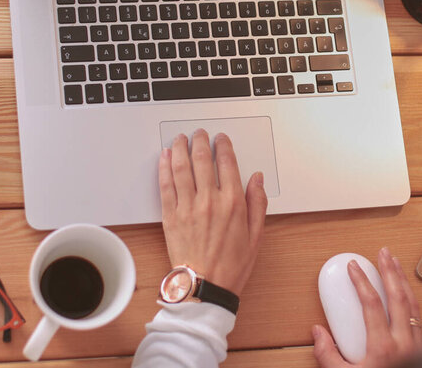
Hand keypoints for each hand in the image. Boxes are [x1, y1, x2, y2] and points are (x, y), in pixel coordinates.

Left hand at [158, 129, 267, 295]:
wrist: (205, 287)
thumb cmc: (231, 264)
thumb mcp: (256, 235)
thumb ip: (257, 203)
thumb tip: (257, 179)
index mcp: (232, 202)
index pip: (227, 163)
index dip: (223, 146)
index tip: (220, 138)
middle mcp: (209, 200)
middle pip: (202, 160)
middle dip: (200, 141)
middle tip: (199, 133)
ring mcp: (187, 207)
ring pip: (181, 168)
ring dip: (179, 148)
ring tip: (179, 138)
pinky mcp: (170, 216)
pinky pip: (165, 186)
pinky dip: (163, 168)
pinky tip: (164, 157)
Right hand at [313, 247, 421, 367]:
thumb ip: (328, 356)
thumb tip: (317, 332)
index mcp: (384, 347)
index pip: (372, 303)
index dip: (362, 281)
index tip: (353, 266)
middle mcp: (404, 342)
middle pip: (398, 296)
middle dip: (390, 270)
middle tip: (383, 252)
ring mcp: (417, 345)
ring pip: (412, 303)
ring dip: (403, 280)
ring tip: (395, 264)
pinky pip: (417, 316)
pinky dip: (410, 298)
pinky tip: (405, 292)